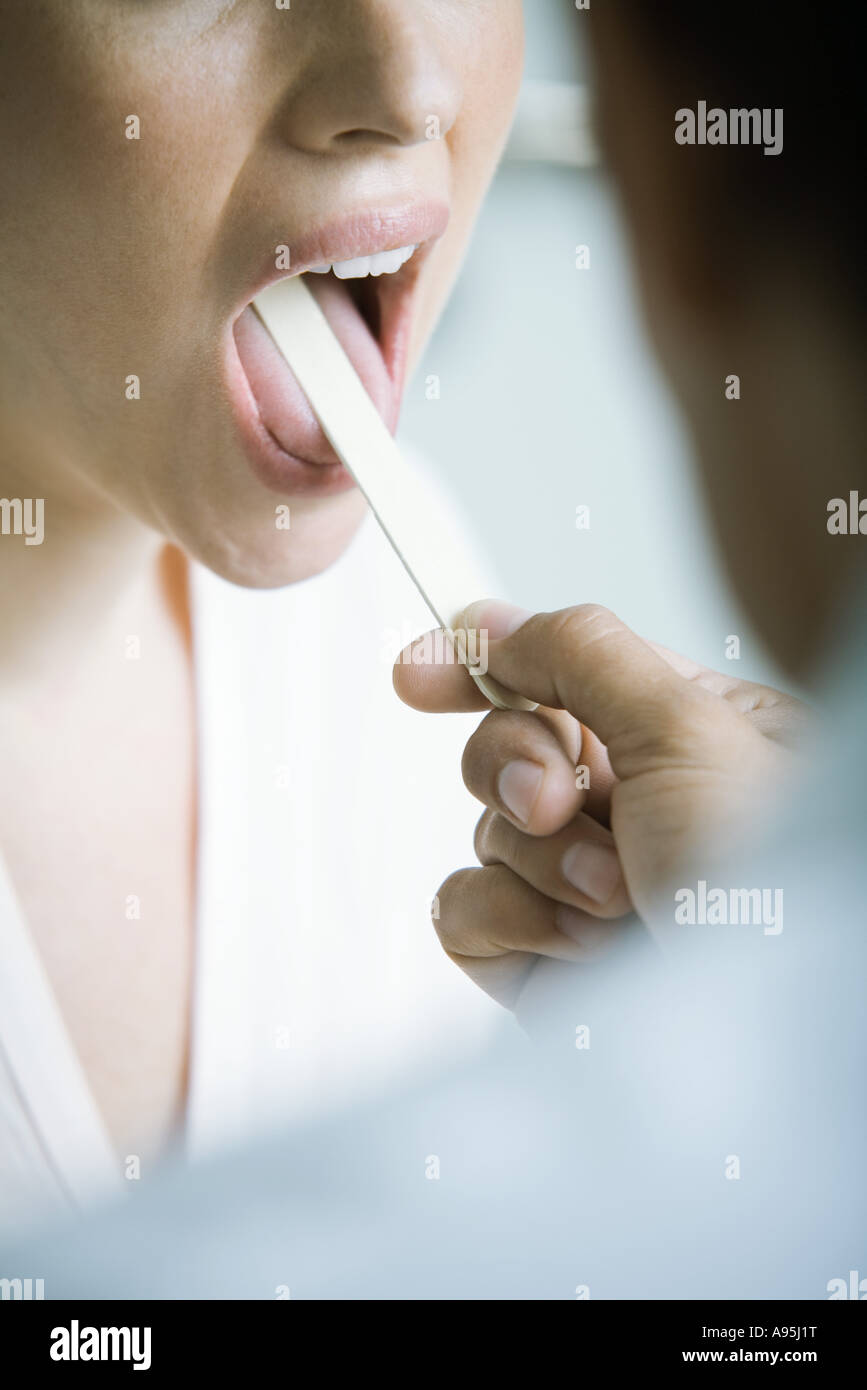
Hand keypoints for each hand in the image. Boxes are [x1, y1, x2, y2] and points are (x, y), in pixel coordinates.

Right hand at [394, 602, 808, 1008]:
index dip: (479, 667)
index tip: (418, 675)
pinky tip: (581, 948)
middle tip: (564, 802)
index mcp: (680, 733)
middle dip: (520, 771)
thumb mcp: (689, 727)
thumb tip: (486, 623)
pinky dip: (511, 921)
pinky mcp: (543, 960)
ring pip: (484, 834)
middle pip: (504, 748)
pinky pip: (461, 912)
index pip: (557, 674)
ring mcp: (583, 888)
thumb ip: (579, 653)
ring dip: (542, 862)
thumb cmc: (774, 878)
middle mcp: (632, 807)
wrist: (768, 1038)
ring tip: (619, 900)